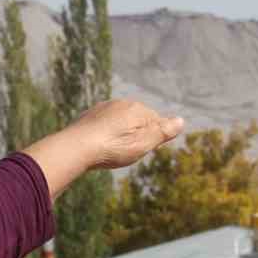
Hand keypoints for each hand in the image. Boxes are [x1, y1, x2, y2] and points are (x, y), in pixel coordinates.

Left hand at [24, 99, 183, 197]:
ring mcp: (103, 109)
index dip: (153, 139)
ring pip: (120, 122)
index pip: (156, 122)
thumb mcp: (143, 143)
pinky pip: (104, 126)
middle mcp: (120, 103)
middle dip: (137, 135)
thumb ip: (163, 132)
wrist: (76, 147)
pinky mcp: (88, 117)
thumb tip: (182, 121)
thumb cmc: (112, 147)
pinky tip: (99, 148)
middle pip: (138, 121)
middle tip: (126, 153)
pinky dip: (105, 135)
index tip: (143, 150)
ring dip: (120, 135)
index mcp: (137, 108)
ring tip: (113, 151)